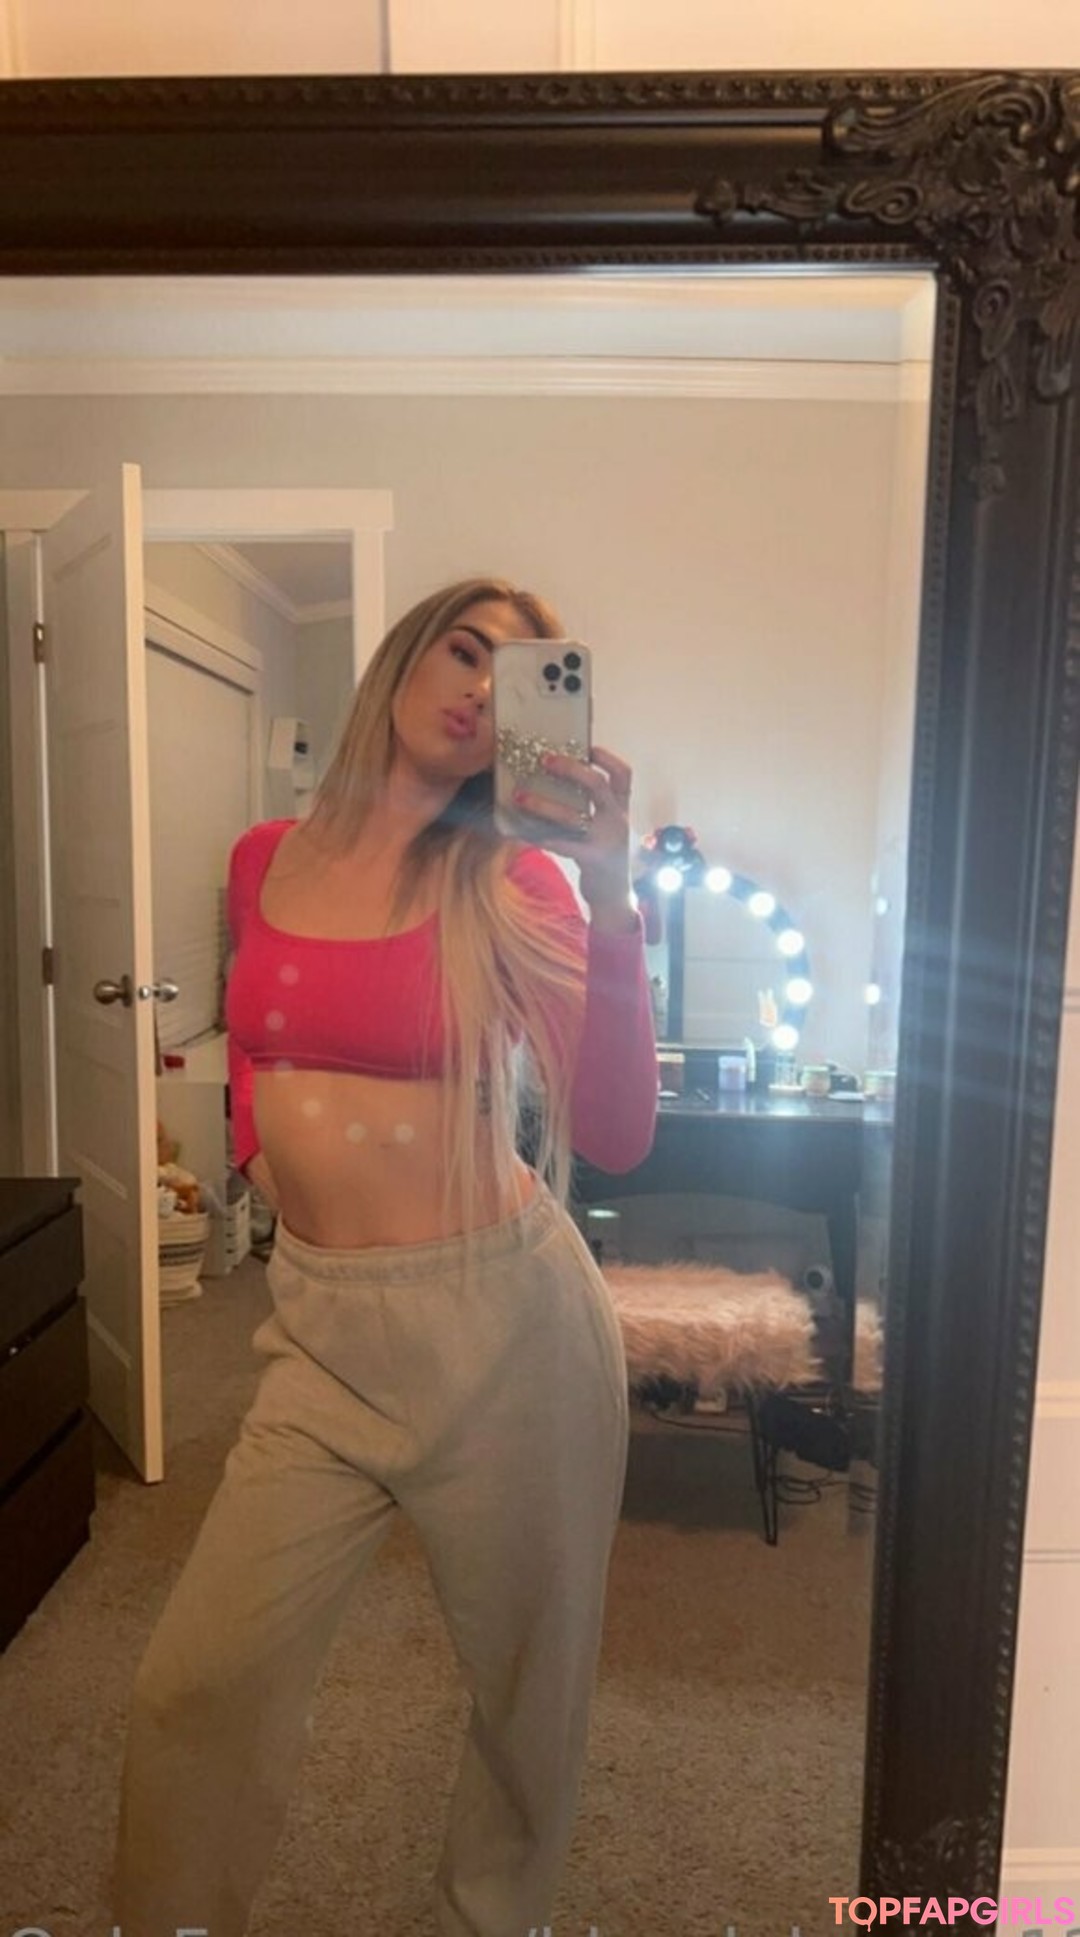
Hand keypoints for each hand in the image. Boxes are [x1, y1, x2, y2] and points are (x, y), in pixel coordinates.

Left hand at [511, 742, 635, 912]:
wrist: (615, 897)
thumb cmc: (603, 858)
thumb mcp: (605, 829)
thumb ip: (591, 810)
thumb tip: (556, 786)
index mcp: (621, 809)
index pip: (623, 776)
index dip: (607, 758)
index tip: (587, 746)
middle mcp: (618, 820)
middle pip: (598, 785)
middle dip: (571, 769)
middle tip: (544, 760)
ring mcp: (607, 839)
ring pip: (572, 815)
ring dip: (543, 804)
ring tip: (520, 796)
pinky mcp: (593, 859)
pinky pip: (562, 844)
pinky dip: (540, 837)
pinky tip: (521, 834)